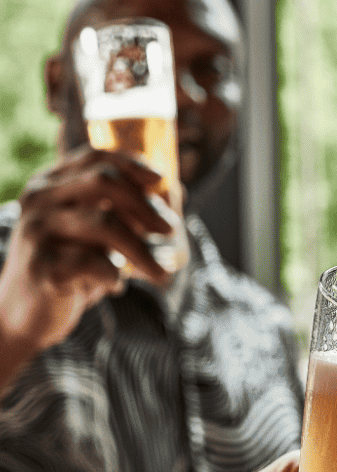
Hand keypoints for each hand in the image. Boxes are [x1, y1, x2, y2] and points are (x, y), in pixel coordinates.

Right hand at [0, 147, 171, 368]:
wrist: (24, 315)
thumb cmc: (68, 267)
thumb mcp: (95, 233)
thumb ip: (126, 210)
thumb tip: (177, 190)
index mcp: (49, 183)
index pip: (95, 156)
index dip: (132, 163)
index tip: (160, 180)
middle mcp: (38, 200)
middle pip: (103, 182)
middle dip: (145, 205)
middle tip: (171, 230)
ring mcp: (36, 231)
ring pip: (104, 223)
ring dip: (143, 250)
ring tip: (162, 274)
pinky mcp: (41, 266)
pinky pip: (94, 262)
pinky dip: (115, 276)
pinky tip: (115, 287)